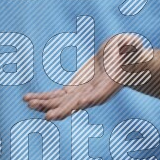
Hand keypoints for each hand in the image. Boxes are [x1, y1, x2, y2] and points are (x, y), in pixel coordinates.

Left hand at [22, 32, 151, 120]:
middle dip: (59, 109)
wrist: (122, 61)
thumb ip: (131, 44)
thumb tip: (132, 43)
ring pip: (60, 102)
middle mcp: (93, 95)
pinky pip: (56, 96)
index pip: (93, 98)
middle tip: (46, 116)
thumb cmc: (128, 52)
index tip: (72, 107)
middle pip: (74, 105)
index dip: (80, 103)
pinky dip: (43, 98)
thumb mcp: (131, 44)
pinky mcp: (74, 90)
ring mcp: (82, 94)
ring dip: (44, 104)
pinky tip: (28, 99)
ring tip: (28, 102)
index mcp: (106, 87)